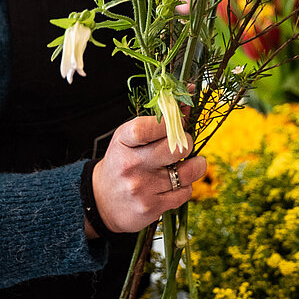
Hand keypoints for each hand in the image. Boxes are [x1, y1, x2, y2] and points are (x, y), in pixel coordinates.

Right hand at [89, 115, 207, 234]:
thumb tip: (189, 90)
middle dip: (188, 143)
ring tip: (189, 163)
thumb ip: (160, 117)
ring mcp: (141, 188)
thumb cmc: (123, 162)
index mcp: (123, 142)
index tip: (179, 123)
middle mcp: (131, 165)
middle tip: (185, 144)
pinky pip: (185, 192)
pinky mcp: (151, 207)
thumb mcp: (131, 138)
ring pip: (188, 172)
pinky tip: (177, 183)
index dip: (171, 122)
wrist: (102, 201)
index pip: (148, 127)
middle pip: (176, 148)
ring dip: (195, 166)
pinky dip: (186, 186)